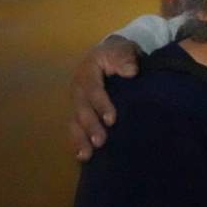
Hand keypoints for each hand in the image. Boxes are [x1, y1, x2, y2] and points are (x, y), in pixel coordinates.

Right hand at [69, 35, 139, 160]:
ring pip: (75, 121)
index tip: (112, 120)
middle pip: (81, 109)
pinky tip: (83, 156)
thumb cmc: (118, 55)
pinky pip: (76, 127)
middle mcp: (78, 88)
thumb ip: (126, 59)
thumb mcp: (123, 50)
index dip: (101, 104)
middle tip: (100, 142)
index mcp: (87, 72)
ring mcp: (78, 101)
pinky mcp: (81, 112)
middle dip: (90, 126)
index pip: (93, 89)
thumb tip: (130, 71)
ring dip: (79, 139)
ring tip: (86, 156)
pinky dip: (78, 141)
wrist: (111, 56)